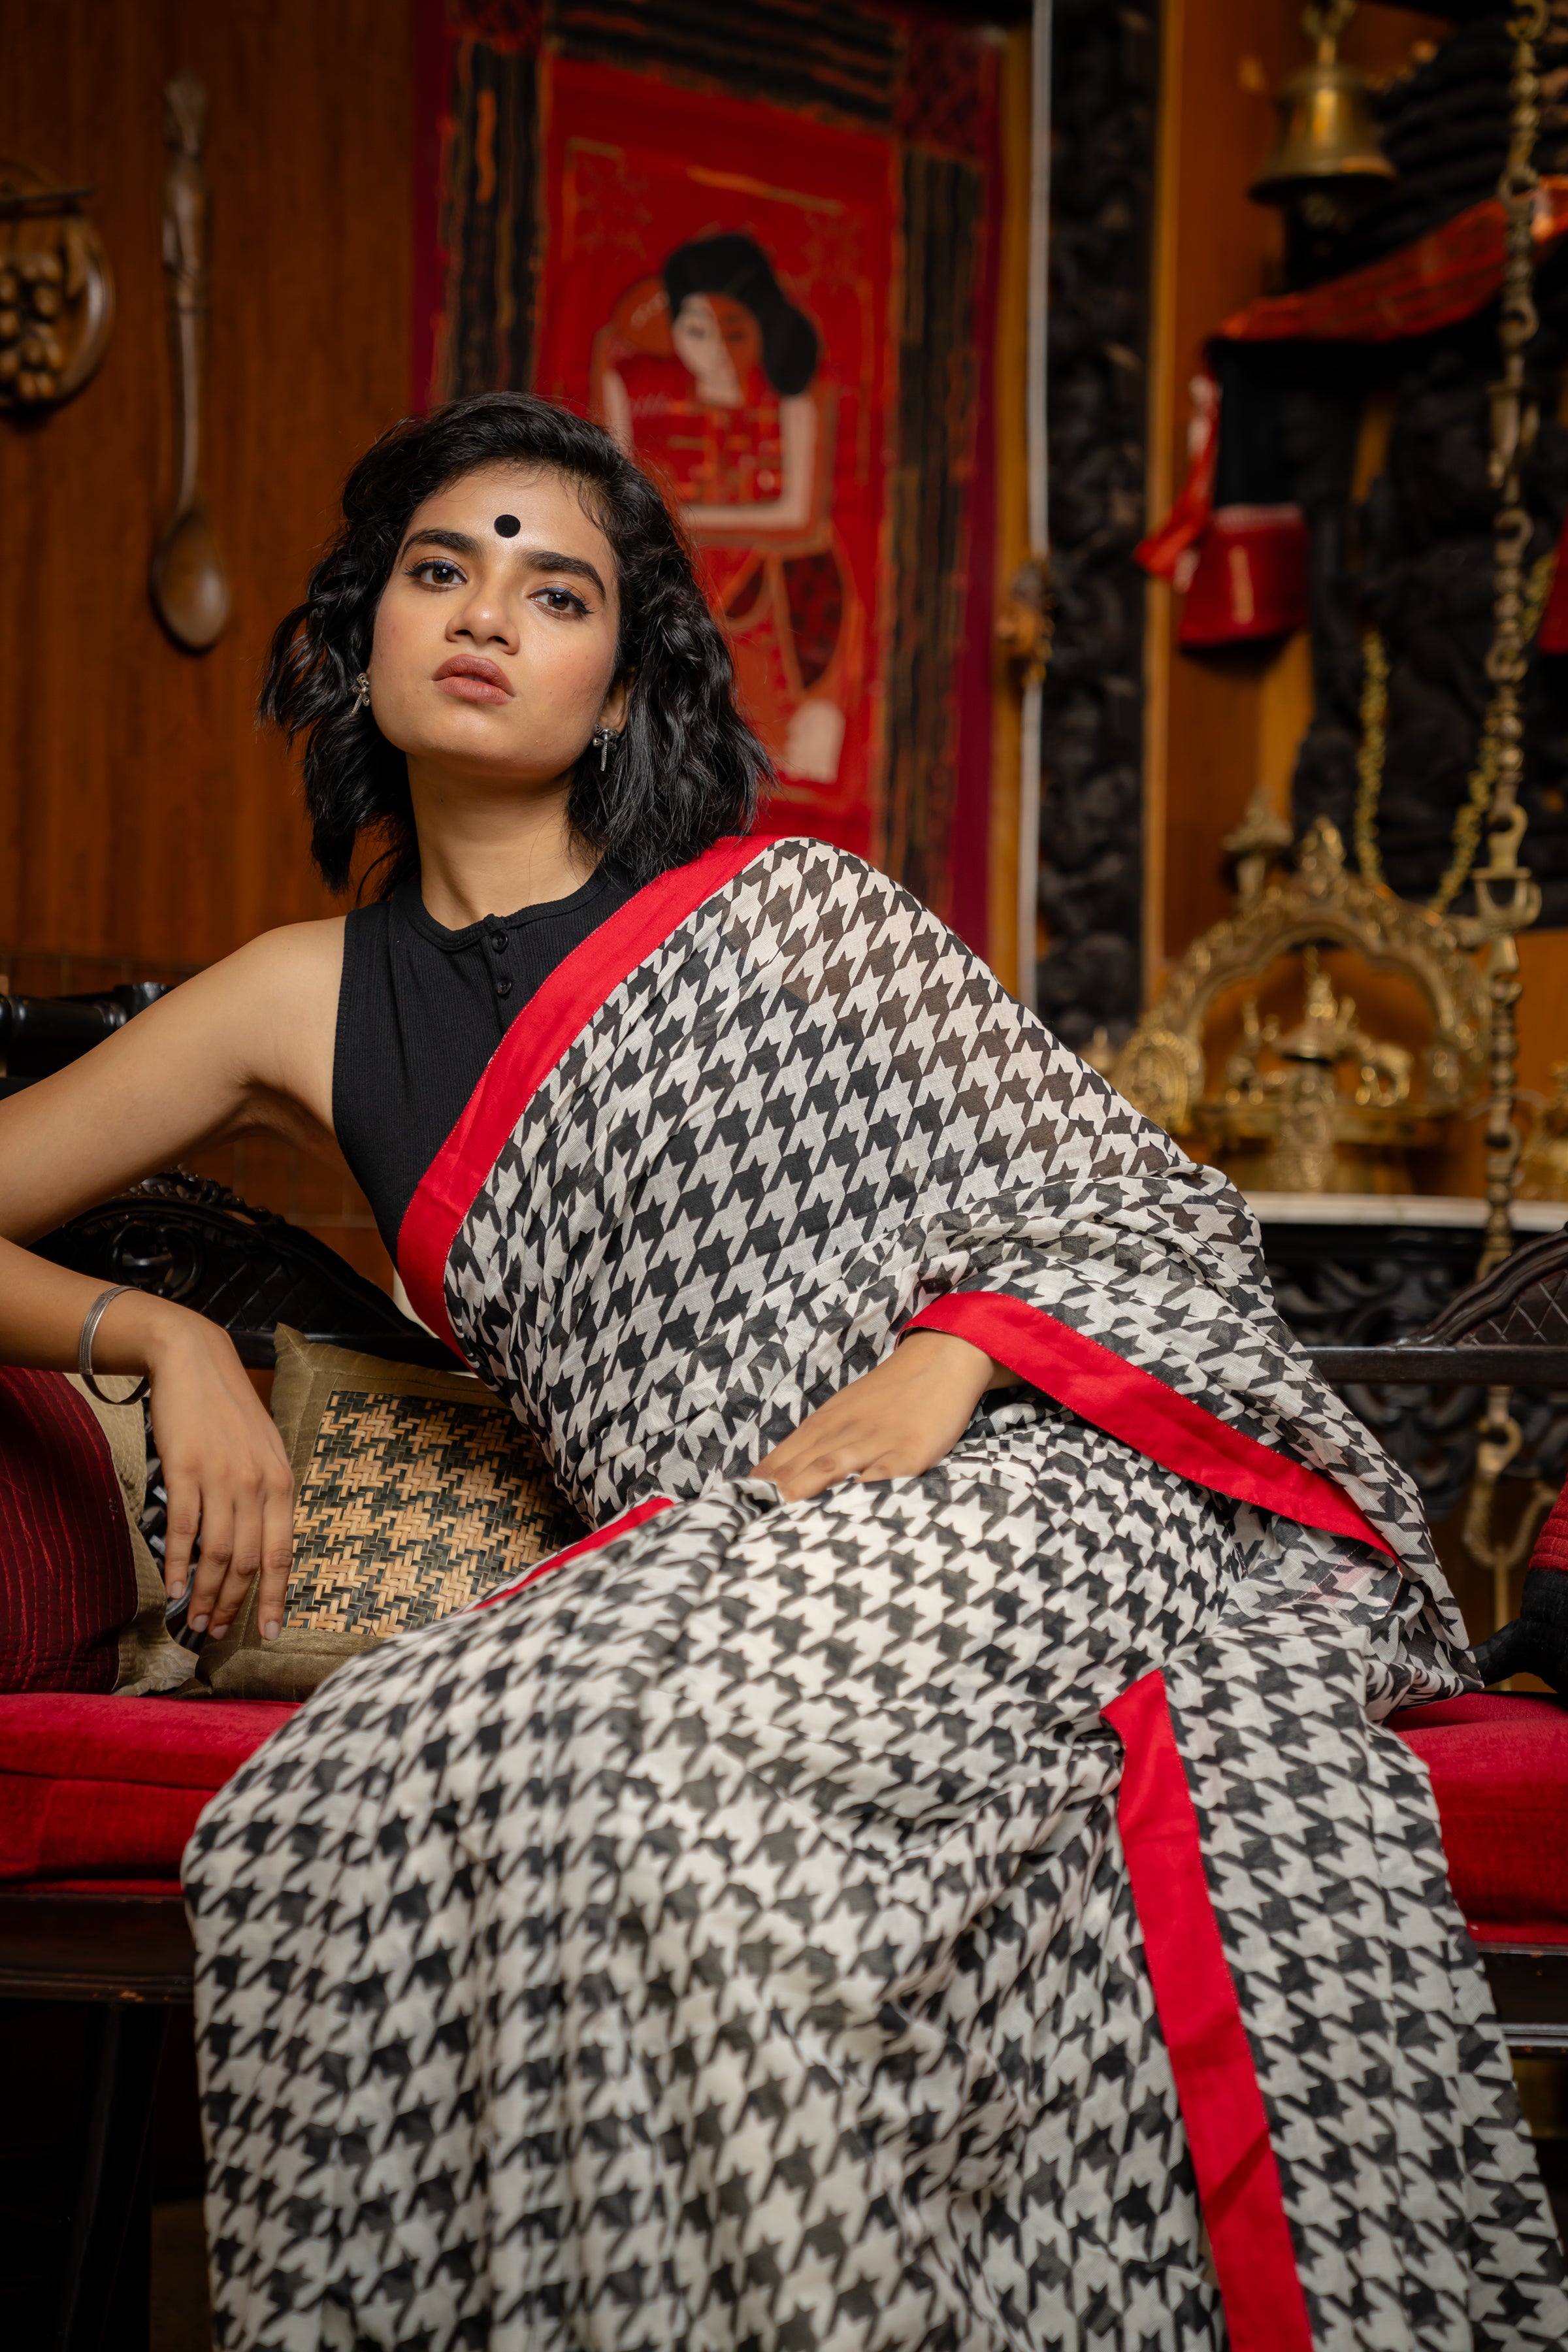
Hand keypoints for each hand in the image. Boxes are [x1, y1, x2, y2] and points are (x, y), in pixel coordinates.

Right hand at [108, 1295, 295, 1642]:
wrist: (195, 1362)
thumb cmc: (229, 1411)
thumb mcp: (264, 1450)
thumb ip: (266, 1495)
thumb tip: (260, 1545)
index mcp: (281, 1482)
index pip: (282, 1553)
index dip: (275, 1597)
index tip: (268, 1633)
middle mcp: (257, 1484)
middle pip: (249, 1562)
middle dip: (233, 1604)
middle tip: (215, 1633)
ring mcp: (222, 1478)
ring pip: (218, 1553)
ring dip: (206, 1594)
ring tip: (193, 1620)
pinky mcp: (185, 1470)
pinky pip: (186, 1530)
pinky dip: (179, 1565)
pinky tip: (174, 1588)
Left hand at [752, 1331, 1014, 1501]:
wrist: (937, 1361)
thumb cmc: (888, 1394)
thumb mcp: (845, 1411)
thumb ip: (816, 1442)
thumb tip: (780, 1476)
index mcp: (825, 1423)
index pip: (782, 1456)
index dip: (760, 1482)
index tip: (737, 1506)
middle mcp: (843, 1432)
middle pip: (800, 1465)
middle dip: (774, 1493)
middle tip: (748, 1518)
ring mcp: (875, 1443)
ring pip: (831, 1467)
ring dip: (804, 1489)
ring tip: (781, 1512)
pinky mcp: (908, 1453)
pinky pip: (883, 1476)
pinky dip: (863, 1493)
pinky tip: (847, 1510)